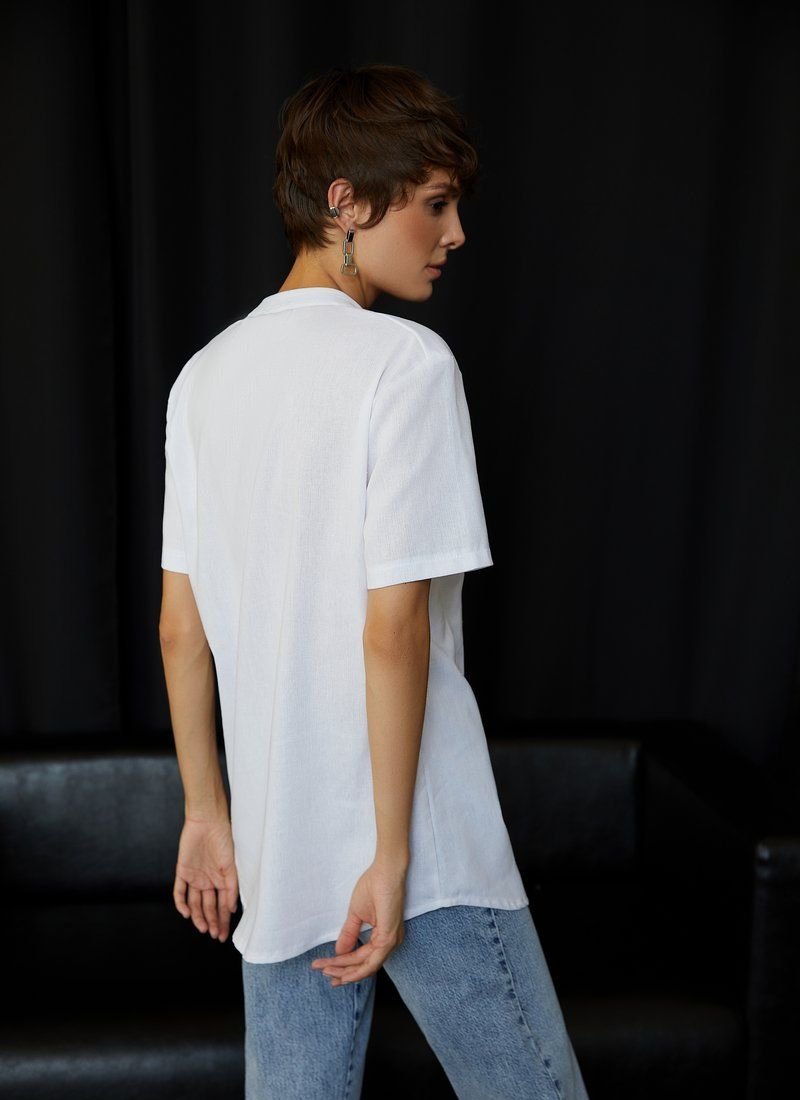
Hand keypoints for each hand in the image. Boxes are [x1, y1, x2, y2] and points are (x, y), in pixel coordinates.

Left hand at [173, 814, 238, 941]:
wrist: (207, 821)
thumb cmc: (224, 840)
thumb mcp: (231, 866)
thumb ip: (231, 888)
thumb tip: (232, 909)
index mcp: (222, 880)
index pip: (222, 905)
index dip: (223, 920)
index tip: (223, 935)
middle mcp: (208, 881)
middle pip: (208, 907)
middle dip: (212, 922)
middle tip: (214, 935)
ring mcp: (195, 877)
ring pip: (194, 903)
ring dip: (198, 916)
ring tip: (202, 928)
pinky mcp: (182, 871)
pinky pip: (179, 891)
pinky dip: (181, 903)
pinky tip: (186, 914)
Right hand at [311, 856, 407, 985]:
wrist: (384, 870)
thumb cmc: (374, 885)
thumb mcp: (356, 914)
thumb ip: (349, 934)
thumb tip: (339, 952)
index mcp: (384, 937)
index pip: (362, 958)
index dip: (343, 965)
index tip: (326, 968)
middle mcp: (389, 943)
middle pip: (363, 966)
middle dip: (341, 972)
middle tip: (324, 973)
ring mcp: (391, 941)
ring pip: (366, 967)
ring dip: (344, 970)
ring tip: (326, 971)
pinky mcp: (389, 938)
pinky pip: (372, 962)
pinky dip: (356, 969)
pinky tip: (342, 971)